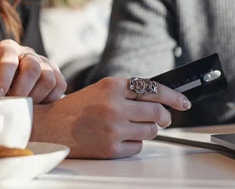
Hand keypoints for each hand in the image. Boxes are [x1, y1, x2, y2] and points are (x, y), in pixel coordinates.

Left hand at [0, 40, 65, 102]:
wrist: (11, 77)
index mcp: (7, 48)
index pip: (9, 59)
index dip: (3, 78)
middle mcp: (28, 53)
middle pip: (32, 68)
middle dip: (21, 90)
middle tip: (12, 106)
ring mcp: (45, 63)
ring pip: (48, 79)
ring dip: (35, 97)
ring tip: (22, 108)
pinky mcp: (57, 75)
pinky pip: (59, 86)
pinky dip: (49, 99)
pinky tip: (36, 106)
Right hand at [31, 77, 191, 158]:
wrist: (51, 128)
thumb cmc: (76, 108)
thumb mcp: (101, 89)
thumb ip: (127, 91)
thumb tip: (159, 98)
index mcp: (112, 86)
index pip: (153, 89)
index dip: (173, 96)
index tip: (183, 101)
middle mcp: (114, 106)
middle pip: (157, 112)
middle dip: (165, 116)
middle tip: (164, 118)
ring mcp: (113, 128)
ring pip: (151, 131)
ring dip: (148, 130)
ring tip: (133, 127)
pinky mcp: (111, 148)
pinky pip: (138, 147)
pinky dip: (135, 143)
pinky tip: (120, 138)